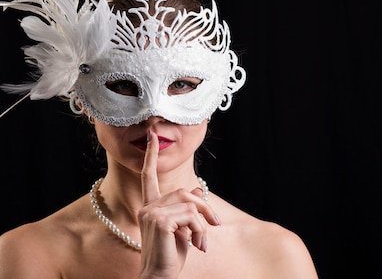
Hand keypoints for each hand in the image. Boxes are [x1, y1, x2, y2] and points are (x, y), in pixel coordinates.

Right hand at [138, 130, 219, 277]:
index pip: (149, 176)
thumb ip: (189, 209)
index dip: (150, 155)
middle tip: (215, 226)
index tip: (152, 135)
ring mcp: (151, 212)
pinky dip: (200, 231)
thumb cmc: (171, 255)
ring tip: (202, 242)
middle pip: (185, 192)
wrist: (160, 276)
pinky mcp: (160, 221)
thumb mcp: (185, 229)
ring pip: (191, 204)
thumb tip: (199, 191)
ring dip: (203, 223)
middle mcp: (147, 206)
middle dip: (205, 209)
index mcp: (150, 206)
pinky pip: (191, 217)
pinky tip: (197, 246)